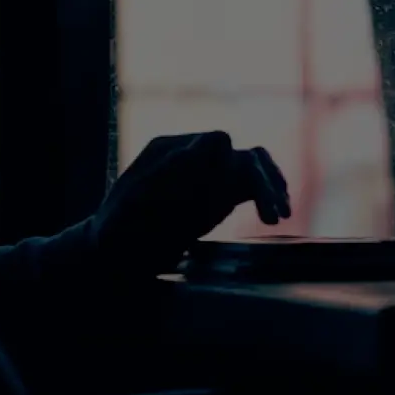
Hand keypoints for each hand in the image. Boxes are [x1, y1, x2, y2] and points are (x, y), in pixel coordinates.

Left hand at [90, 132, 291, 274]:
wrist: (115, 252)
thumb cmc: (117, 229)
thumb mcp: (132, 203)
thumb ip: (165, 176)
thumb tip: (207, 147)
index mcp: (171, 151)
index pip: (214, 142)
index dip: (230, 162)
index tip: (228, 194)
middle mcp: (194, 157)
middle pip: (239, 156)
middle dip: (260, 181)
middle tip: (275, 215)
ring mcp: (208, 175)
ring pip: (252, 168)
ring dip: (271, 186)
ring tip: (280, 215)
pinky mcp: (219, 195)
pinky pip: (251, 186)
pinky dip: (267, 195)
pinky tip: (276, 214)